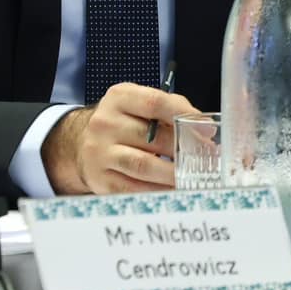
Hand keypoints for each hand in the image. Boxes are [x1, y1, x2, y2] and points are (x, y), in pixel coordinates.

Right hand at [43, 83, 196, 194]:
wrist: (83, 143)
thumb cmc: (123, 122)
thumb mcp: (139, 104)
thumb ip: (171, 107)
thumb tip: (203, 127)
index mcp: (119, 98)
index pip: (154, 103)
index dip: (184, 116)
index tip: (207, 130)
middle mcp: (105, 123)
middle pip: (152, 137)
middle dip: (183, 149)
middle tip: (205, 159)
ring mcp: (99, 152)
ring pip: (143, 165)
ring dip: (173, 174)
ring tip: (192, 178)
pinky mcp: (100, 179)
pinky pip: (134, 189)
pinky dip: (157, 191)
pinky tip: (172, 190)